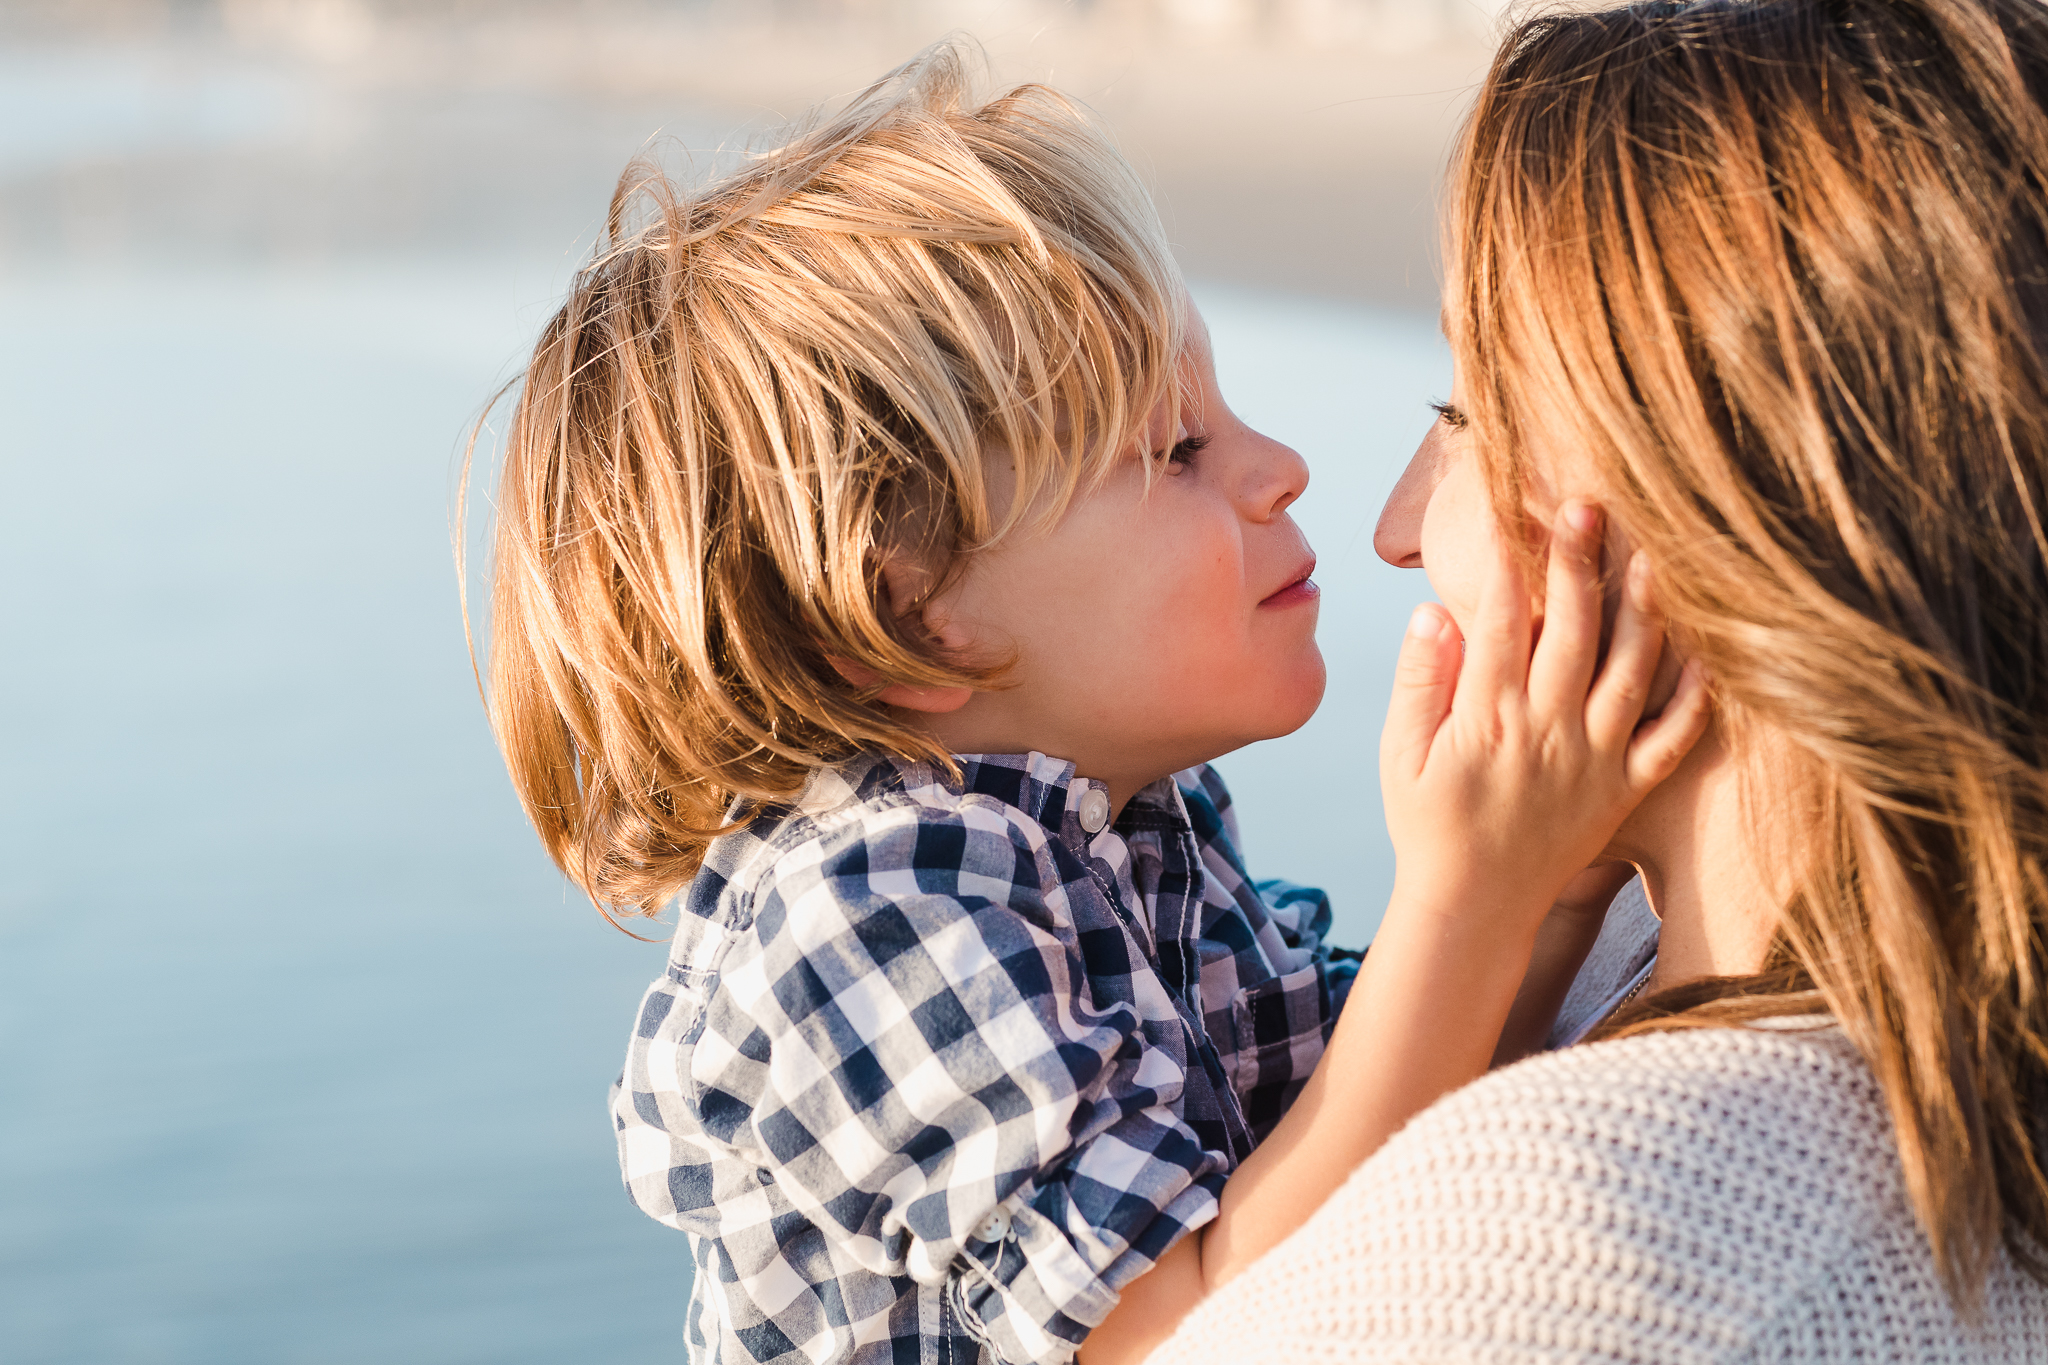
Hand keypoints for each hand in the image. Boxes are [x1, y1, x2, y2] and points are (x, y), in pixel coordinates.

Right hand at [1380, 501, 1708, 933]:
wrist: (1474, 907)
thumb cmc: (1428, 824)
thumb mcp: (1400, 754)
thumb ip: (1418, 682)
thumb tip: (1432, 612)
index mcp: (1486, 718)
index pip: (1500, 618)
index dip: (1509, 558)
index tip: (1516, 508)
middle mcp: (1546, 732)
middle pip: (1570, 629)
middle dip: (1578, 561)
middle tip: (1589, 506)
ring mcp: (1593, 761)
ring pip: (1629, 671)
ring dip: (1643, 611)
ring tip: (1653, 557)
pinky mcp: (1624, 790)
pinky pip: (1671, 738)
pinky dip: (1693, 696)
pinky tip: (1703, 652)